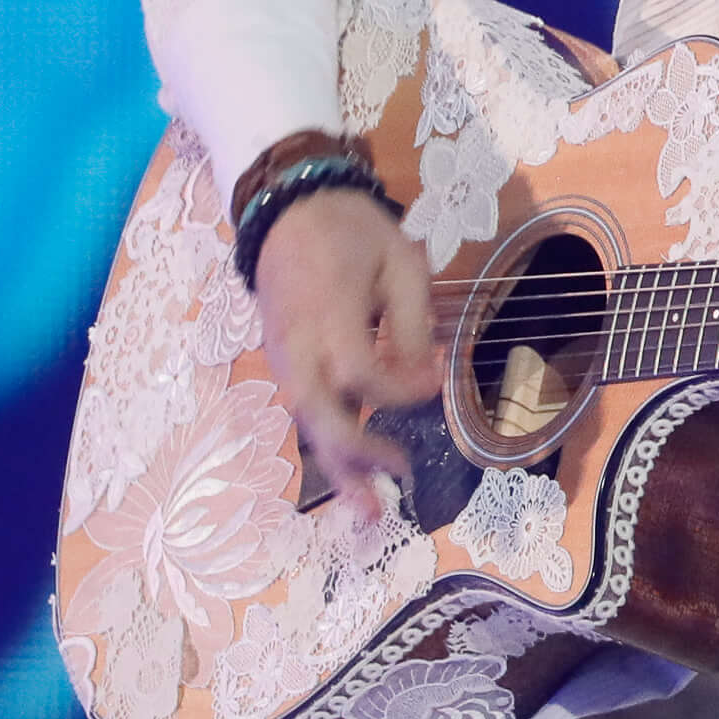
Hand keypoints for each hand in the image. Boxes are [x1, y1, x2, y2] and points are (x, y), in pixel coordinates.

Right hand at [252, 185, 440, 521]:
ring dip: (336, 465)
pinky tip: (350, 471)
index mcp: (328, 314)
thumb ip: (409, 325)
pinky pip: (302, 408)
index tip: (439, 376)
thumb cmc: (353, 232)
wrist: (288, 209)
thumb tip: (425, 380)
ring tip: (368, 510)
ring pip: (305, 420)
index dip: (402, 387)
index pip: (361, 372)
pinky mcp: (279, 360)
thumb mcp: (400, 264)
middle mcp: (296, 345)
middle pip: (318, 413)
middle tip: (399, 478)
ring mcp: (281, 356)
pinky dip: (326, 441)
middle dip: (357, 453)